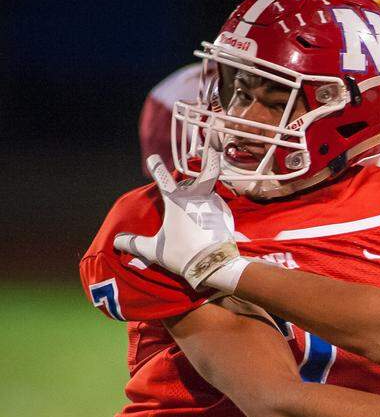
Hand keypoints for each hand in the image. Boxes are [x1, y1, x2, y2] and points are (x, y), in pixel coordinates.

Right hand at [113, 147, 241, 289]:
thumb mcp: (153, 250)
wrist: (214, 266)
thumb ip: (134, 243)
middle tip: (211, 149)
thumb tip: (116, 241)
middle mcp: (198, 197)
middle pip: (208, 171)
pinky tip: (210, 218)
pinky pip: (218, 207)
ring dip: (207, 191)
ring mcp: (215, 205)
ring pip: (211, 191)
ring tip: (204, 196)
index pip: (163, 178)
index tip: (152, 158)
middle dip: (210, 159)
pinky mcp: (227, 216)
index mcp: (177, 201)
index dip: (156, 167)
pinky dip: (213, 209)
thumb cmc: (182, 255)